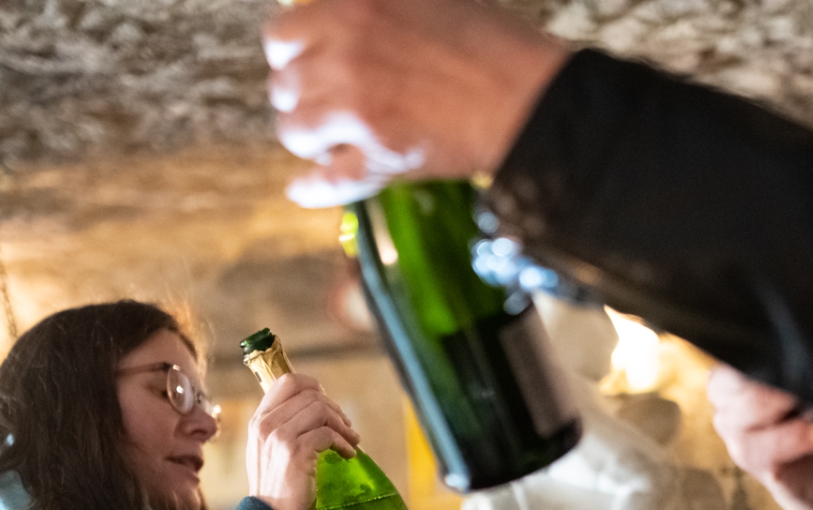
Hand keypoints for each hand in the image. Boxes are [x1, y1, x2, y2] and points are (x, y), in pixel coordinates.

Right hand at [247, 372, 359, 509]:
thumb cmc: (275, 491)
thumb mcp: (269, 452)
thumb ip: (283, 430)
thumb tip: (315, 414)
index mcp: (259, 421)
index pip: (287, 381)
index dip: (313, 387)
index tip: (328, 405)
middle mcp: (266, 425)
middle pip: (310, 394)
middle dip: (334, 409)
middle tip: (346, 427)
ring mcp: (279, 437)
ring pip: (320, 409)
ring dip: (342, 425)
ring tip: (351, 441)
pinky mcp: (295, 452)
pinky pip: (328, 434)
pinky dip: (343, 442)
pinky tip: (348, 454)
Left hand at [264, 0, 568, 206]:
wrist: (530, 98)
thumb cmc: (493, 46)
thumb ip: (371, 10)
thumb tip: (338, 24)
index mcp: (352, 7)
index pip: (283, 35)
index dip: (294, 55)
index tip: (307, 65)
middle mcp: (344, 55)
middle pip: (283, 86)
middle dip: (301, 98)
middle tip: (324, 106)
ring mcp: (357, 109)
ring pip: (296, 132)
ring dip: (311, 139)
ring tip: (331, 140)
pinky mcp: (379, 157)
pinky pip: (325, 181)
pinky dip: (312, 188)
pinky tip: (304, 188)